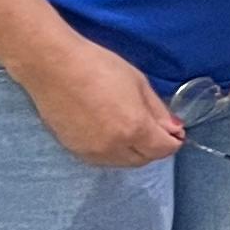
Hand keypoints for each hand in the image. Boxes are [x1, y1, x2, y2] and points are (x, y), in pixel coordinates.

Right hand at [22, 38, 184, 166]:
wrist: (54, 68)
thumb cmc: (99, 66)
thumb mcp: (138, 83)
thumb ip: (158, 111)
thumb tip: (174, 129)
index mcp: (133, 128)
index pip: (163, 149)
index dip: (173, 141)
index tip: (175, 131)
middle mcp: (113, 147)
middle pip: (144, 160)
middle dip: (154, 147)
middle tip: (156, 129)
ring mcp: (92, 152)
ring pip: (123, 162)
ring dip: (134, 152)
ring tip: (133, 130)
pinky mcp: (74, 150)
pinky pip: (103, 159)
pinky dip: (114, 151)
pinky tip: (111, 133)